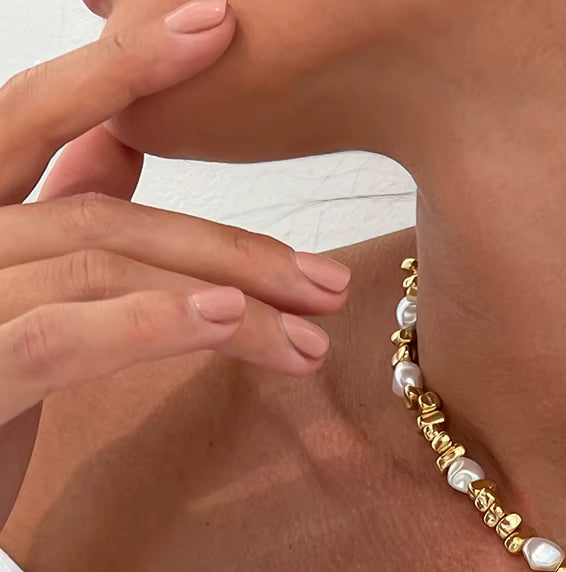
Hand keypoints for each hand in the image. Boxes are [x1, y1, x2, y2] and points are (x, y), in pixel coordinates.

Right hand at [0, 0, 352, 528]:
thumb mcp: (25, 294)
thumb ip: (61, 210)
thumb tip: (120, 138)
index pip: (39, 117)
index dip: (124, 65)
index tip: (217, 25)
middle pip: (104, 214)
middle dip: (230, 245)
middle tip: (328, 284)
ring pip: (99, 267)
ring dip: (224, 300)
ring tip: (310, 339)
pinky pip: (62, 336)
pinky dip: (148, 324)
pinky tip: (226, 321)